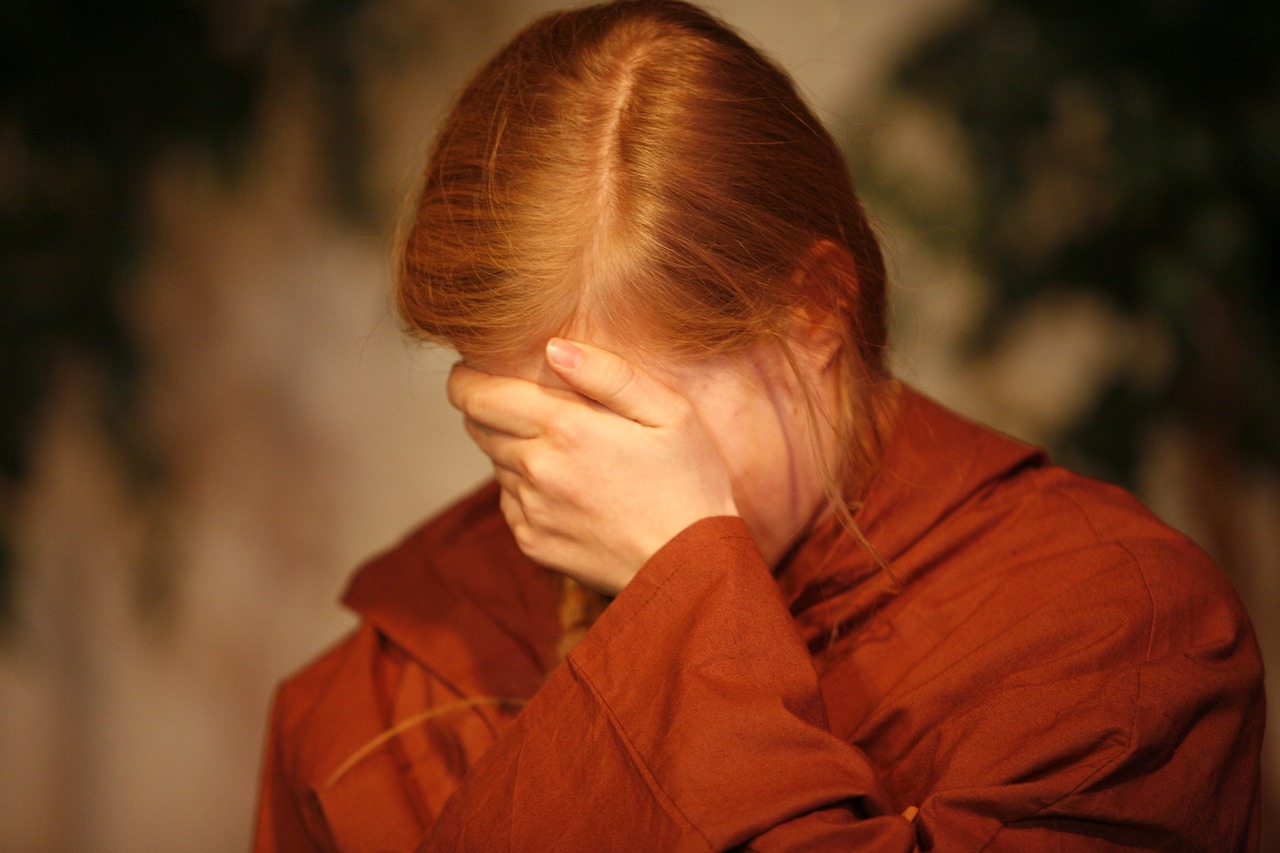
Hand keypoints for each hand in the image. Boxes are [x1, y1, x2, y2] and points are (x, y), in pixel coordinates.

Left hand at [447, 338, 739, 593]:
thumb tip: (554, 348)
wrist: (690, 568)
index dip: (464, 379)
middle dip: (489, 410)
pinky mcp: (532, 543)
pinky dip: (527, 490)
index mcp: (564, 428)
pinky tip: (571, 492)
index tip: (470, 372)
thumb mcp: (669, 412)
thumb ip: (608, 373)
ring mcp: (530, 510)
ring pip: (496, 464)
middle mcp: (535, 469)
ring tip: (565, 453)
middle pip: (478, 427)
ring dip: (514, 450)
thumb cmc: (689, 482)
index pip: (477, 395)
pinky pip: (511, 502)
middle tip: (529, 407)